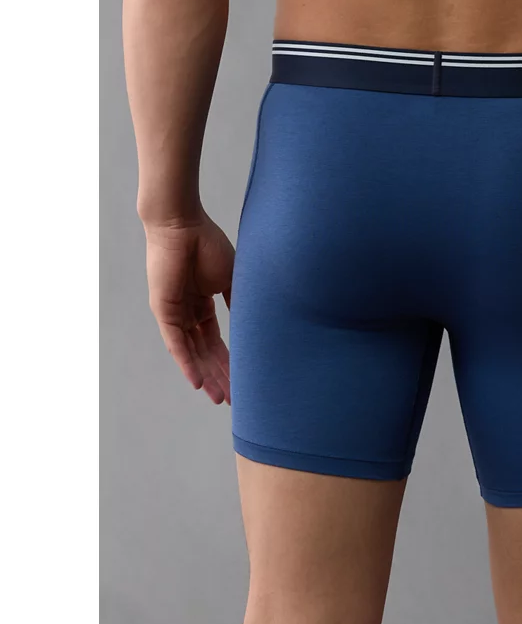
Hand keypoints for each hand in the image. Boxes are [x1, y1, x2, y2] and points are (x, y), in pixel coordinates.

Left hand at [144, 213, 234, 404]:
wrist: (182, 224)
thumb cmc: (208, 244)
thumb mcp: (234, 279)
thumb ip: (241, 302)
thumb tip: (256, 326)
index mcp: (203, 304)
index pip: (217, 341)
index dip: (231, 362)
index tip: (245, 381)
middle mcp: (187, 312)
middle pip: (206, 353)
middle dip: (221, 376)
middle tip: (235, 399)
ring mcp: (174, 313)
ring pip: (192, 353)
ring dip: (206, 376)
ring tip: (220, 398)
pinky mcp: (164, 311)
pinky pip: (176, 344)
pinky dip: (187, 364)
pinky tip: (198, 383)